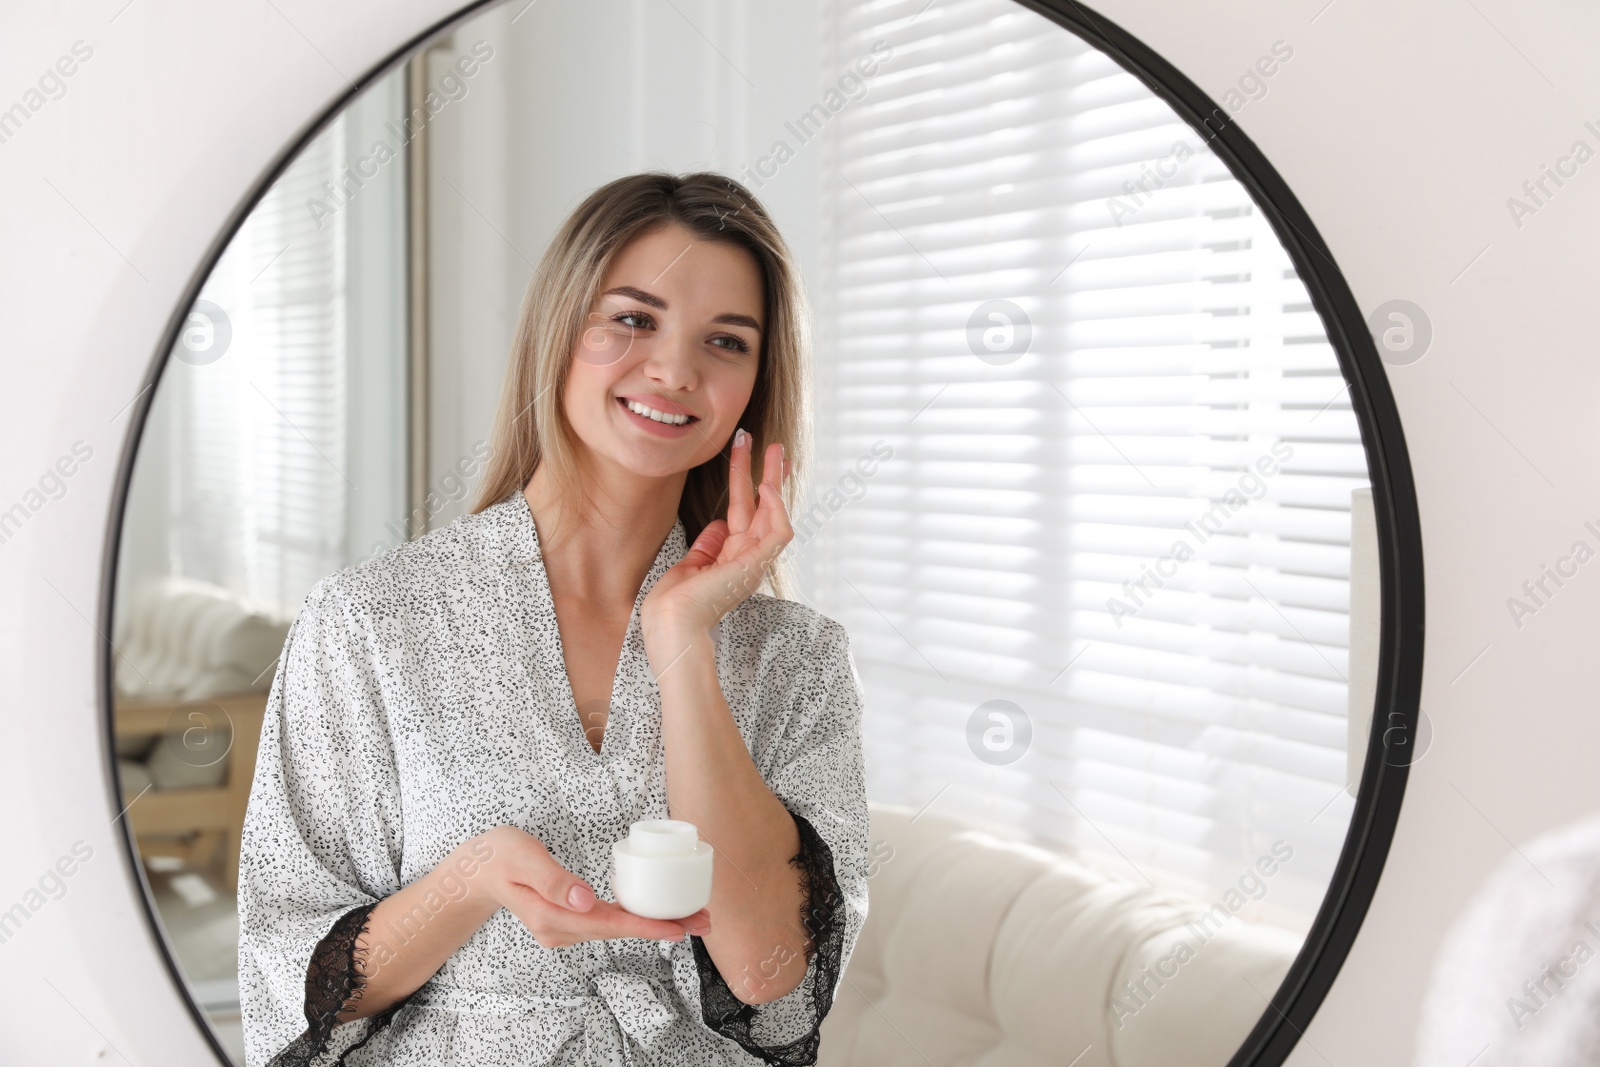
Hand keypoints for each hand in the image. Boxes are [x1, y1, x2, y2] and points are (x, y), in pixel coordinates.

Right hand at [474, 826, 711, 947]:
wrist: (474, 871)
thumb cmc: (498, 856)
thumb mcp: (521, 856)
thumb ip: (551, 878)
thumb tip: (585, 899)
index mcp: (551, 916)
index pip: (608, 924)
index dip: (646, 926)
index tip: (679, 927)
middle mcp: (560, 930)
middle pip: (619, 930)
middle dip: (663, 926)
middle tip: (705, 920)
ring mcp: (563, 929)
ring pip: (616, 928)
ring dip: (653, 923)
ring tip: (692, 916)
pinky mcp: (567, 921)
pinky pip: (607, 923)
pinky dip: (635, 918)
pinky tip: (656, 913)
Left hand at [641, 428, 792, 651]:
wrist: (670, 624)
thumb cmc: (674, 604)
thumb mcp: (691, 564)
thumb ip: (708, 544)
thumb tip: (719, 523)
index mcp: (731, 557)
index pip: (746, 513)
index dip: (747, 483)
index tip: (747, 456)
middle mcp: (747, 558)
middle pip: (762, 507)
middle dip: (766, 473)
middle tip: (771, 444)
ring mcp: (754, 561)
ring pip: (775, 513)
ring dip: (774, 480)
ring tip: (773, 450)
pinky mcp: (755, 565)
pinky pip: (778, 532)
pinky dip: (775, 507)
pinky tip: (766, 485)